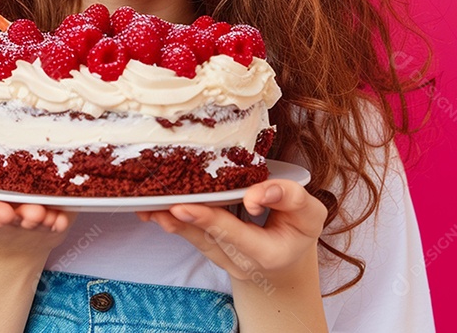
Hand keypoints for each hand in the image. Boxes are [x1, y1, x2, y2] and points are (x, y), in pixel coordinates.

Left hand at [136, 178, 327, 285]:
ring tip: (147, 207)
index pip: (235, 234)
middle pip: (208, 238)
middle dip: (182, 220)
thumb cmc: (297, 230)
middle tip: (158, 205)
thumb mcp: (308, 213)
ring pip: (195, 239)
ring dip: (170, 221)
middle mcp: (241, 262)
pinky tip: (152, 210)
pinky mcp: (211, 250)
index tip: (185, 206)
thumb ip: (288, 198)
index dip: (210, 220)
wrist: (287, 260)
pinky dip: (172, 221)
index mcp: (267, 254)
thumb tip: (256, 193)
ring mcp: (224, 259)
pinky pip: (191, 235)